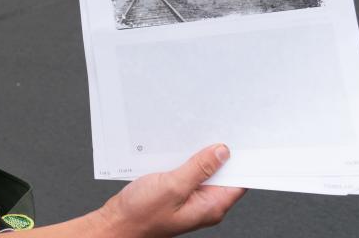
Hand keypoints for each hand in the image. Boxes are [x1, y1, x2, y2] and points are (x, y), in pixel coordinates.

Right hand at [92, 144, 246, 236]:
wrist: (118, 223)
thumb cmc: (141, 214)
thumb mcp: (172, 186)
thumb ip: (199, 169)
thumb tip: (221, 153)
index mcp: (210, 207)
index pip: (238, 181)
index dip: (241, 161)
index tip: (239, 141)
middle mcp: (204, 205)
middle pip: (221, 175)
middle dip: (216, 155)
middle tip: (209, 134)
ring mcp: (191, 199)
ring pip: (203, 172)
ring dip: (197, 157)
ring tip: (187, 143)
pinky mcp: (177, 193)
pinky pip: (188, 173)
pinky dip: (184, 162)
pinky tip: (175, 153)